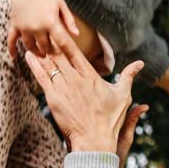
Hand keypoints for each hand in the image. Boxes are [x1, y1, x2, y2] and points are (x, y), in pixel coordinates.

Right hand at [4, 0, 79, 58]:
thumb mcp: (61, 4)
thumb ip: (69, 20)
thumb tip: (76, 35)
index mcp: (51, 22)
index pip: (62, 42)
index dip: (68, 52)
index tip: (73, 61)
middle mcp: (37, 27)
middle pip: (45, 47)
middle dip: (52, 52)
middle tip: (56, 54)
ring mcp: (24, 27)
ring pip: (30, 47)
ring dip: (36, 52)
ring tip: (42, 54)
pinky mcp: (14, 24)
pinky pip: (11, 40)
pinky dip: (12, 49)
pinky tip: (14, 57)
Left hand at [26, 27, 147, 155]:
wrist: (94, 140)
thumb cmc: (109, 120)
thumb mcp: (123, 95)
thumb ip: (128, 76)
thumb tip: (140, 63)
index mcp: (90, 76)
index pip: (75, 52)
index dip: (65, 39)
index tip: (58, 28)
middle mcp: (76, 79)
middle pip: (59, 55)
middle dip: (49, 41)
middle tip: (40, 28)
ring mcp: (63, 88)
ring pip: (49, 64)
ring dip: (40, 51)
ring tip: (31, 39)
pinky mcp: (53, 99)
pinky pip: (42, 78)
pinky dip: (34, 65)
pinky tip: (28, 56)